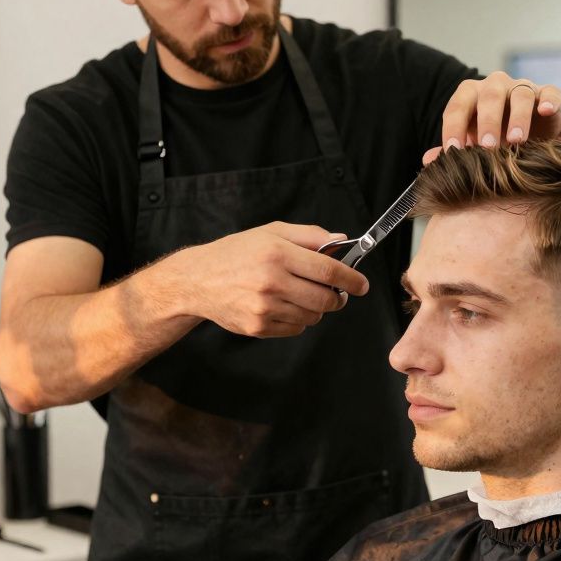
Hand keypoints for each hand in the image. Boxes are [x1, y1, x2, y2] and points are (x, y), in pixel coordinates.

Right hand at [175, 222, 369, 337]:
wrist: (198, 280)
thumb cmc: (236, 253)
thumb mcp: (270, 232)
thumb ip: (309, 235)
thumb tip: (341, 239)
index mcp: (277, 254)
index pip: (328, 271)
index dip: (352, 279)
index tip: (362, 285)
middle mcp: (271, 281)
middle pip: (325, 299)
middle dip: (338, 298)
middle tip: (337, 293)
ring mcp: (264, 308)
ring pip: (312, 317)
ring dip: (317, 309)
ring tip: (303, 296)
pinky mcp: (258, 327)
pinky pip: (295, 329)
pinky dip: (298, 320)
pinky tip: (285, 306)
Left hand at [423, 72, 560, 164]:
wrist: (533, 134)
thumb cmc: (495, 137)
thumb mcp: (472, 145)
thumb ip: (453, 150)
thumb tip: (428, 160)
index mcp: (471, 95)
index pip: (458, 107)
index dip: (453, 128)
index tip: (453, 151)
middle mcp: (496, 86)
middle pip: (489, 96)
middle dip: (487, 122)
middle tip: (487, 147)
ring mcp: (523, 88)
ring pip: (520, 94)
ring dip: (518, 117)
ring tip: (516, 141)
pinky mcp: (547, 94)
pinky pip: (549, 92)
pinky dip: (548, 100)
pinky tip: (545, 111)